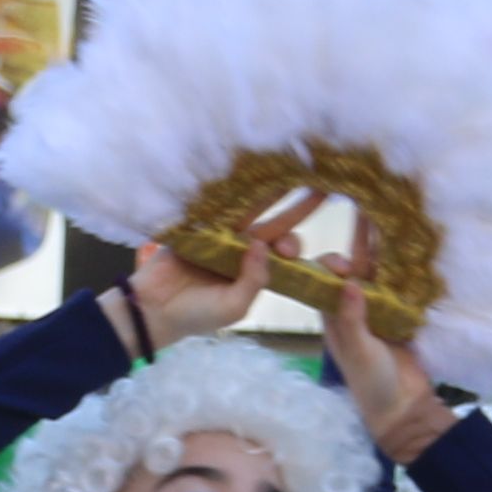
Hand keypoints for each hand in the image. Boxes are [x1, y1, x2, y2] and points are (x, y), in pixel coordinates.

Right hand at [121, 190, 319, 346]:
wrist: (153, 309)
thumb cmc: (197, 314)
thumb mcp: (234, 306)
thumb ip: (253, 280)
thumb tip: (265, 245)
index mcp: (259, 275)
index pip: (291, 262)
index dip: (311, 258)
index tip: (338, 262)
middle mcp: (246, 253)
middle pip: (276, 231)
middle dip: (297, 216)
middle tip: (316, 200)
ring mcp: (224, 237)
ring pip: (252, 214)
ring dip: (271, 200)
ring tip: (289, 183)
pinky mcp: (202, 225)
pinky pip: (220, 208)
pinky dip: (232, 194)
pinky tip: (249, 176)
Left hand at [315, 243, 455, 462]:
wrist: (404, 406)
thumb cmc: (371, 382)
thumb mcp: (359, 352)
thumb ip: (353, 320)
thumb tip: (349, 283)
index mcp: (333, 318)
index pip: (324, 282)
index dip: (329, 266)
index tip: (342, 263)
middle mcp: (353, 309)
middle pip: (353, 271)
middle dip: (358, 248)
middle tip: (366, 223)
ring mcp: (378, 310)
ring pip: (377, 275)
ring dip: (382, 254)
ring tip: (389, 225)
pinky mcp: (400, 314)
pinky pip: (400, 287)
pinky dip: (404, 271)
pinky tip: (412, 250)